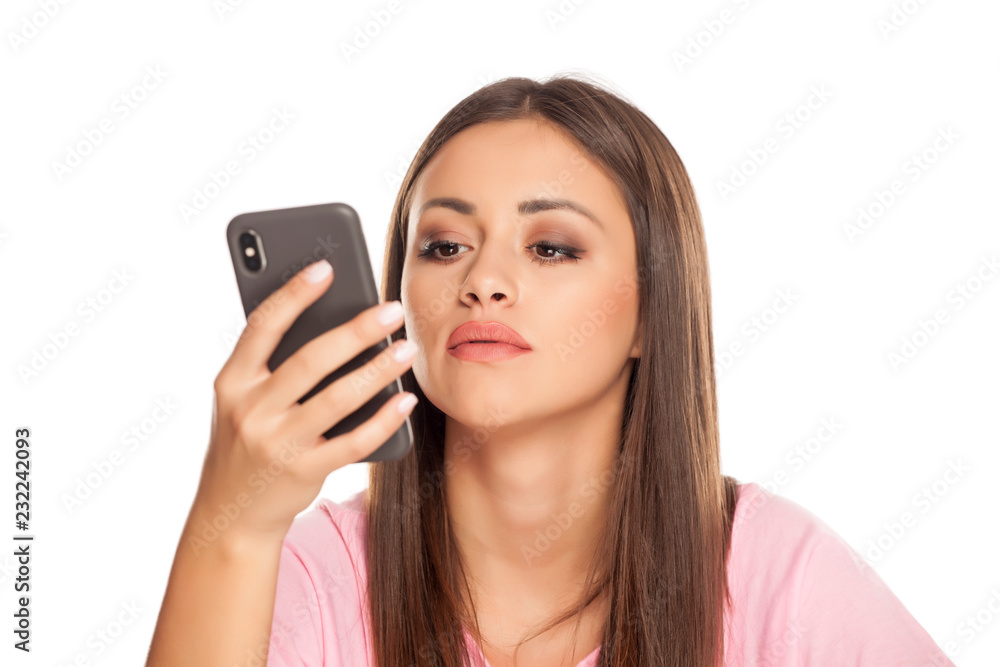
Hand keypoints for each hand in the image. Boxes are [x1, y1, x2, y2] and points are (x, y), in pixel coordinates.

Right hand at [190, 259, 416, 542]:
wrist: (229, 514)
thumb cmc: (247, 441)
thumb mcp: (242, 401)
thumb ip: (272, 367)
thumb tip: (333, 321)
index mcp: (231, 382)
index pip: (263, 327)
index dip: (294, 294)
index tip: (327, 267)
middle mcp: (250, 410)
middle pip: (310, 360)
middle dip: (356, 331)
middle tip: (392, 309)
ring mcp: (276, 444)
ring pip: (337, 398)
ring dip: (378, 371)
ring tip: (407, 348)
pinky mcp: (304, 472)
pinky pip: (354, 442)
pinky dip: (384, 419)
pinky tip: (405, 400)